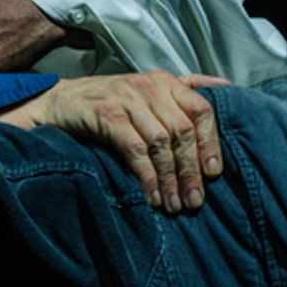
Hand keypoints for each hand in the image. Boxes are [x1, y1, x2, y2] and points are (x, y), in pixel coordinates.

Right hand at [0, 71, 227, 212]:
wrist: (59, 100)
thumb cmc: (110, 99)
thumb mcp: (149, 87)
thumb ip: (186, 87)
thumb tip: (227, 87)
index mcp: (166, 82)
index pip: (202, 109)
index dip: (211, 142)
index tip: (214, 173)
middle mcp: (150, 88)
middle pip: (183, 131)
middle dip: (191, 170)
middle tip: (195, 200)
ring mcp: (128, 100)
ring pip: (161, 143)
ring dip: (170, 178)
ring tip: (173, 204)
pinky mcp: (107, 115)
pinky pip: (135, 149)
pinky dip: (147, 175)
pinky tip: (151, 195)